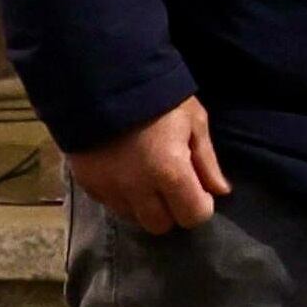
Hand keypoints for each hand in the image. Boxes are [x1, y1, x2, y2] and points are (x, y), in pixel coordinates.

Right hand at [68, 96, 228, 232]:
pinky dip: (121, 197)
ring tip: (148, 178)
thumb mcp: (194, 122)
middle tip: (173, 186)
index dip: (200, 205)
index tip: (199, 189)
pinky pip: (110, 205)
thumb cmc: (160, 99)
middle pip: (160, 225)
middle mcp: (137, 188)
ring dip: (145, 206)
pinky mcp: (86, 184)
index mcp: (170, 172)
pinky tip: (125, 174)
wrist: (104, 81)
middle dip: (172, 210)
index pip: (193, 216)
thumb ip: (207, 161)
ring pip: (133, 218)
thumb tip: (220, 192)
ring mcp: (109, 188)